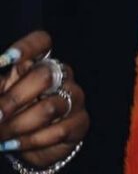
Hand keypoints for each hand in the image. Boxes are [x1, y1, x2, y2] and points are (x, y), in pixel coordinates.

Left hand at [0, 31, 88, 168]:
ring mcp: (75, 97)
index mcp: (39, 63)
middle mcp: (62, 75)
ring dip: (17, 125)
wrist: (32, 144)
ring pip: (49, 107)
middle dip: (14, 99)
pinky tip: (12, 145)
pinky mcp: (80, 121)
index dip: (27, 47)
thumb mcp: (2, 96)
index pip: (41, 42)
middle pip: (44, 76)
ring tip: (0, 136)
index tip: (5, 60)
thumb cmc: (15, 113)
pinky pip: (58, 131)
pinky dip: (29, 141)